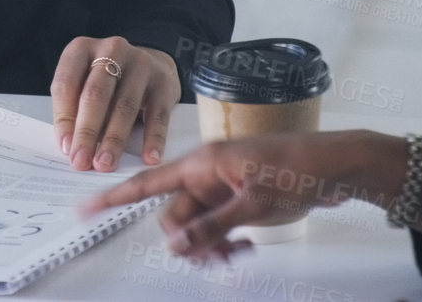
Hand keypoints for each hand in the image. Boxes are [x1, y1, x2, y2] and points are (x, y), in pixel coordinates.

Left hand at [50, 37, 179, 170]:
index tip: (65, 147)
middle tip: (82, 161)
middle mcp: (110, 50)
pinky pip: (157, 114)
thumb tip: (70, 146)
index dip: (64, 118)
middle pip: (95, 94)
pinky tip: (149, 157)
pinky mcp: (163, 82)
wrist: (151, 63)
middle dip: (87, 132)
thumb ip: (73, 108)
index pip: (66, 84)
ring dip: (113, 139)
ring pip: (124, 106)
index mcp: (81, 49)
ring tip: (105, 163)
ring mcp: (140, 64)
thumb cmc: (108, 80)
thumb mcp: (83, 83)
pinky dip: (153, 138)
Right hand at [78, 130, 408, 257]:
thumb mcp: (254, 203)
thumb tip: (176, 243)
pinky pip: (216, 223)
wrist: (337, 165)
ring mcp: (222, 185)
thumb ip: (213, 225)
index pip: (147, 182)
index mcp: (202, 163)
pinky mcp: (238, 196)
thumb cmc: (299, 167)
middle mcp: (206, 172)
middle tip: (218, 258)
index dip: (113, 197)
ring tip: (236, 254)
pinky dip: (223, 239)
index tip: (84, 208)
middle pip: (174, 214)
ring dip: (208, 244)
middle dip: (188, 240)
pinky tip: (243, 246)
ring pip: (196, 224)